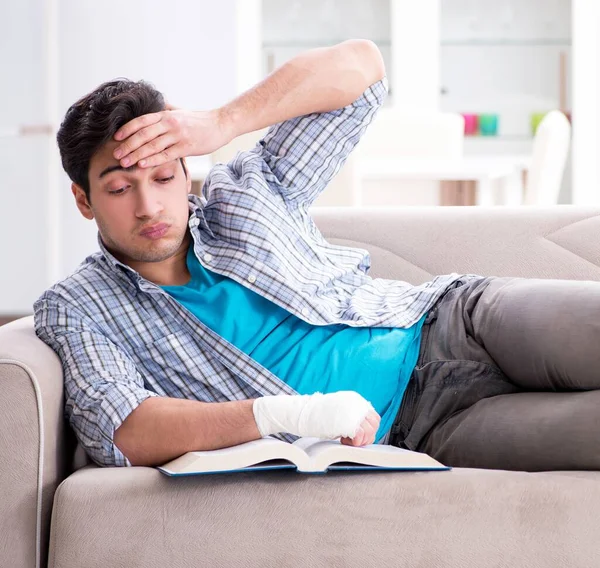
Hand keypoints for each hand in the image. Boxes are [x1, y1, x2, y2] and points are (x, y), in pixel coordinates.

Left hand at [112, 105, 233, 167]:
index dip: (127, 129)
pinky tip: (142, 164)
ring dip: (136, 154)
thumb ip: (166, 110)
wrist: (220, 125)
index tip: (115, 138)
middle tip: (116, 154)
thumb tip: (155, 104)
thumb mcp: (180, 112)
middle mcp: (170, 123)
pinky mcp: (186, 147)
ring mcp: (178, 135)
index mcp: (166, 115)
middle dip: (128, 145)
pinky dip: (153, 159)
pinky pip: (166, 154)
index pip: (141, 121)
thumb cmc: (199, 121)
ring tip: (124, 163)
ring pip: (152, 145)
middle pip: (143, 134)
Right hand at [252, 391, 379, 445]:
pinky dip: (354, 442)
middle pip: (374, 424)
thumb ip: (350, 416)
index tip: (356, 436)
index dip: (367, 429)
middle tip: (351, 441)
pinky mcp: (348, 422)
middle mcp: (356, 403)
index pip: (372, 416)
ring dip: (360, 440)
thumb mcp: (337, 411)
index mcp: (354, 399)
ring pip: (370, 430)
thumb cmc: (315, 415)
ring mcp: (353, 412)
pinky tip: (342, 441)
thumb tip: (362, 430)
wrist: (300, 412)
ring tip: (345, 441)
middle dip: (366, 436)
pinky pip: (361, 436)